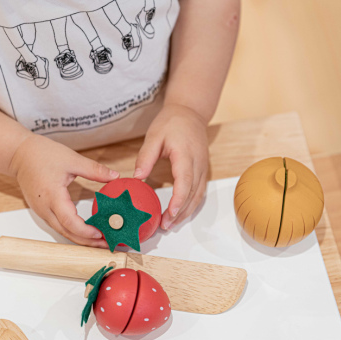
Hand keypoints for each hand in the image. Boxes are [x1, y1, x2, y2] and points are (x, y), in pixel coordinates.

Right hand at [10, 135, 118, 247]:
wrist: (19, 154)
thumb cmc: (41, 154)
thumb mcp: (72, 159)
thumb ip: (94, 170)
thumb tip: (115, 176)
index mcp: (52, 196)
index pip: (69, 221)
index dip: (85, 231)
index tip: (101, 234)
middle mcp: (45, 208)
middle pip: (66, 232)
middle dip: (87, 241)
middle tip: (106, 244)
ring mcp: (41, 211)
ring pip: (62, 231)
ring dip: (80, 238)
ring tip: (99, 240)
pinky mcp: (41, 210)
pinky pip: (58, 225)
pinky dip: (72, 231)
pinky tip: (85, 230)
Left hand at [134, 103, 208, 229]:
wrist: (190, 112)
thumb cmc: (171, 122)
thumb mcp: (154, 136)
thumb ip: (145, 157)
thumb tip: (136, 177)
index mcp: (186, 154)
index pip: (185, 181)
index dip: (179, 199)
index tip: (170, 213)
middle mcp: (198, 163)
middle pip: (193, 193)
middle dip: (180, 212)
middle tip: (165, 225)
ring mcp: (203, 168)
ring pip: (198, 196)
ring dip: (186, 212)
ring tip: (170, 224)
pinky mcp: (203, 171)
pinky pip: (199, 192)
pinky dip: (190, 205)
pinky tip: (179, 214)